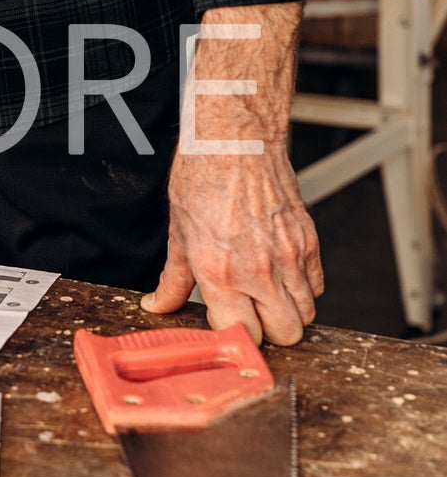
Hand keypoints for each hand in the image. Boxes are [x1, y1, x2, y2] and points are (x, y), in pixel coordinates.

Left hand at [142, 146, 322, 345]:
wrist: (236, 140)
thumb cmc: (204, 177)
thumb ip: (173, 278)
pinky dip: (303, 290)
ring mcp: (289, 257)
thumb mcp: (178, 232)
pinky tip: (281, 276)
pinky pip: (317, 287)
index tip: (225, 326)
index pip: (242, 335)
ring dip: (287, 313)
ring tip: (265, 297)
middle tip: (250, 315)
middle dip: (268, 332)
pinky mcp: (308, 242)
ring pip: (306, 315)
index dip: (234, 336)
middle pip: (284, 335)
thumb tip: (159, 304)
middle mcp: (259, 270)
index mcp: (220, 272)